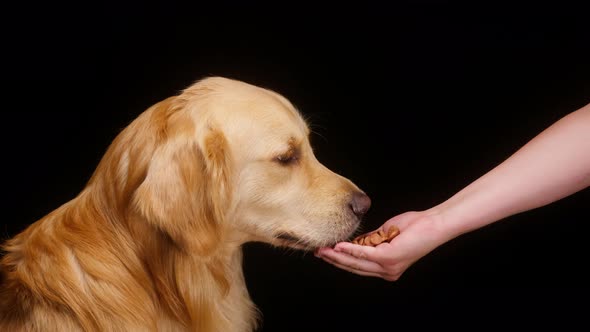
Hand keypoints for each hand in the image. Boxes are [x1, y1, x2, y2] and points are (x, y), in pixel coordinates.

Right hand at [315, 211, 445, 280]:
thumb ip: (370, 241)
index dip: (340, 260)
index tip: (324, 252)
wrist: (433, 225)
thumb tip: (353, 242)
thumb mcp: (385, 235)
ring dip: (337, 256)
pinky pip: (364, 254)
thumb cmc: (414, 227)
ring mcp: (388, 267)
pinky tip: (338, 245)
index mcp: (386, 269)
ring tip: (322, 249)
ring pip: (356, 263)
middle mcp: (386, 272)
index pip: (358, 266)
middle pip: (354, 267)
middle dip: (334, 260)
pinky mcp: (389, 258)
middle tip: (317, 252)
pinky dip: (349, 250)